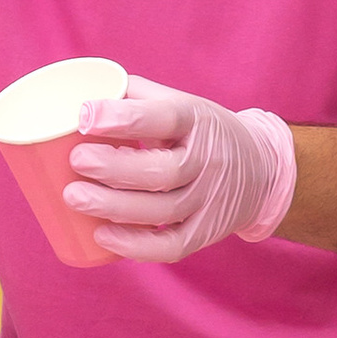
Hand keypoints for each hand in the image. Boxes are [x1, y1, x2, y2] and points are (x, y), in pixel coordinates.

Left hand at [66, 80, 296, 263]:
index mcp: (198, 120)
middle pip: (164, 170)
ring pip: (164, 210)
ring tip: (74, 196)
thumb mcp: (181, 103)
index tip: (84, 116)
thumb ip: (136, 95)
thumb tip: (80, 91)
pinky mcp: (206, 232)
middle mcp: (208, 161)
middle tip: (76, 160)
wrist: (262, 169)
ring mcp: (210, 200)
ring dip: (115, 207)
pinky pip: (173, 245)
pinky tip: (101, 236)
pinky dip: (136, 246)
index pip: (166, 117)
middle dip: (114, 168)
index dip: (123, 118)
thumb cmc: (202, 132)